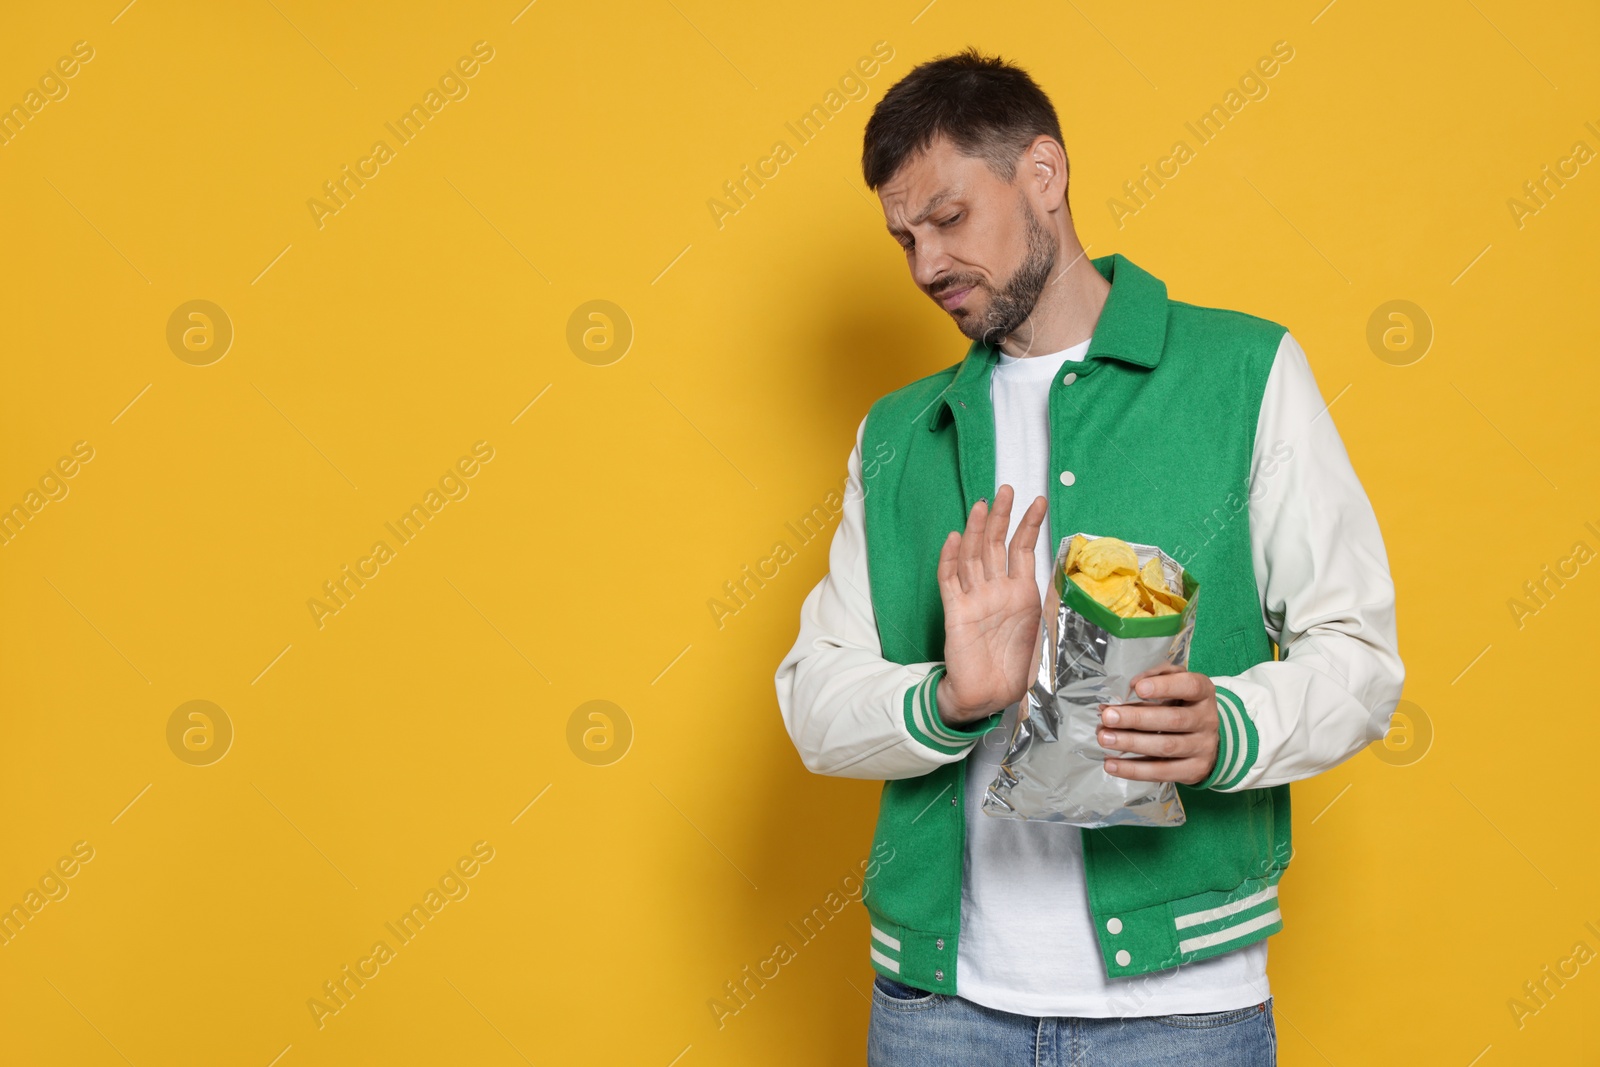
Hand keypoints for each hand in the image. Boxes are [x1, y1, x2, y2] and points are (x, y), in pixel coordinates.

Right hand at [934, 484, 1048, 725]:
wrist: (989, 695)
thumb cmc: (1015, 669)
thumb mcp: (1044, 634)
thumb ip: (1049, 607)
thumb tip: (1070, 585)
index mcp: (1020, 593)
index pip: (1023, 550)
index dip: (1030, 525)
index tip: (1039, 501)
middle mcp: (995, 590)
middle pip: (996, 545)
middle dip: (1003, 517)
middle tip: (1007, 489)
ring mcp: (974, 598)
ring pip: (973, 556)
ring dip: (978, 530)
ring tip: (983, 505)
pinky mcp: (956, 611)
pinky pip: (950, 581)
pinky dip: (951, 559)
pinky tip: (955, 538)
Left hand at [1097, 669, 1219, 784]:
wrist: (1204, 739)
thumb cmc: (1181, 704)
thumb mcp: (1174, 683)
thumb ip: (1155, 677)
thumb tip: (1132, 684)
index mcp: (1203, 692)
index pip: (1190, 686)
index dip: (1165, 686)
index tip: (1138, 688)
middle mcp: (1207, 720)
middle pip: (1174, 720)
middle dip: (1137, 718)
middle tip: (1108, 717)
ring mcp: (1203, 747)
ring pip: (1166, 747)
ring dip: (1131, 743)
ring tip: (1104, 738)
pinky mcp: (1194, 770)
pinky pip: (1161, 772)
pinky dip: (1133, 770)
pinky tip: (1111, 764)